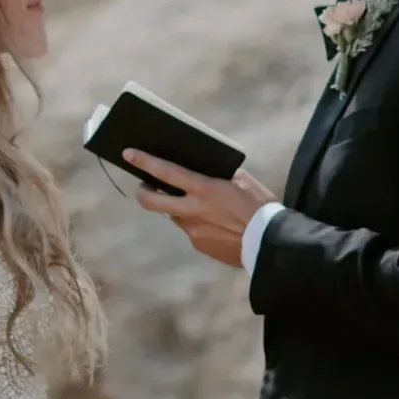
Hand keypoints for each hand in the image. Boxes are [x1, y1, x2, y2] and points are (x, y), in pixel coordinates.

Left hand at [125, 155, 274, 268]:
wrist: (270, 243)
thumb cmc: (260, 206)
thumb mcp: (242, 181)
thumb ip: (218, 174)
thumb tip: (203, 168)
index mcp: (204, 189)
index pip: (166, 172)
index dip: (144, 162)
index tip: (128, 153)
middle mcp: (192, 211)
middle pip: (152, 202)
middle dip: (143, 192)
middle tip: (145, 186)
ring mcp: (193, 231)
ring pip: (174, 215)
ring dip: (178, 208)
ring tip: (200, 204)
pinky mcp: (199, 245)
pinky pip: (191, 230)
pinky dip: (197, 223)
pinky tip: (215, 223)